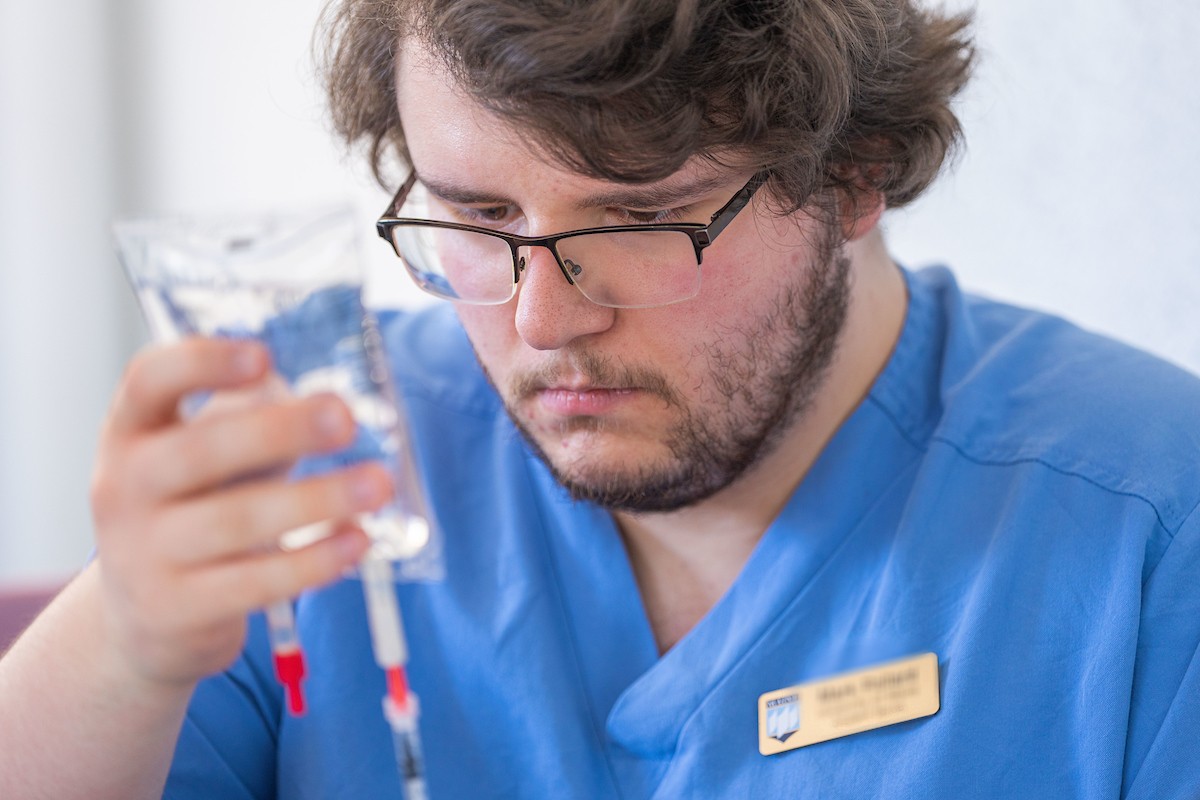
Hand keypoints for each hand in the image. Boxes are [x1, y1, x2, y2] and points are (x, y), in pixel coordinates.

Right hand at [88, 337, 384, 690]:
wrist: (147, 617)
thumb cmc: (194, 511)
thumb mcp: (203, 456)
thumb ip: (252, 419)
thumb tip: (328, 401)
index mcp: (131, 432)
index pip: (148, 380)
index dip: (202, 362)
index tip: (264, 356)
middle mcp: (123, 488)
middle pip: (201, 450)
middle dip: (281, 432)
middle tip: (347, 419)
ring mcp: (142, 553)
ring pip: (237, 521)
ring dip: (318, 499)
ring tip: (378, 484)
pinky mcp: (177, 609)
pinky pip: (255, 582)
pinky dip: (313, 561)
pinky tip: (358, 539)